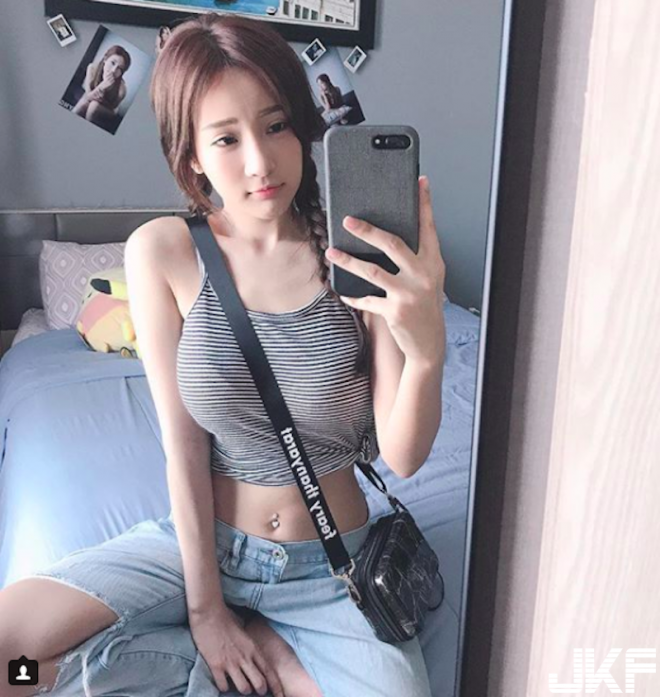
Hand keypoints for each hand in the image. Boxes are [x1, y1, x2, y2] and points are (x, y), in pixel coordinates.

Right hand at [190, 606, 284, 696]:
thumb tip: (252, 650)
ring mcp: (231, 663)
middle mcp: (245, 657)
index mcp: (253, 648)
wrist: (209, 612)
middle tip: (255, 691)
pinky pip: (223, 686)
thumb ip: (249, 643)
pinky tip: (223, 681)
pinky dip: (224, 687)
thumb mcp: (244, 629)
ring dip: (242, 689)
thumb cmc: (225, 617)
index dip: (276, 686)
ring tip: (238, 685)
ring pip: (244, 688)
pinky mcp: (216, 666)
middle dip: (259, 691)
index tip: (280, 695)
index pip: (269, 671)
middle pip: (259, 684)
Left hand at [325, 176, 446, 364]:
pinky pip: (367, 299)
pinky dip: (353, 296)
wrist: (429, 342)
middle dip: (367, 231)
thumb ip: (415, 258)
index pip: (428, 228)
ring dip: (349, 261)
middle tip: (347, 221)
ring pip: (373, 271)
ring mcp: (409, 294)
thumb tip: (386, 236)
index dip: (425, 204)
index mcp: (433, 263)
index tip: (420, 183)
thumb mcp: (428, 278)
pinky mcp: (395, 311)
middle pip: (392, 244)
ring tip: (332, 252)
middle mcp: (423, 276)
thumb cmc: (425, 306)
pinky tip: (343, 292)